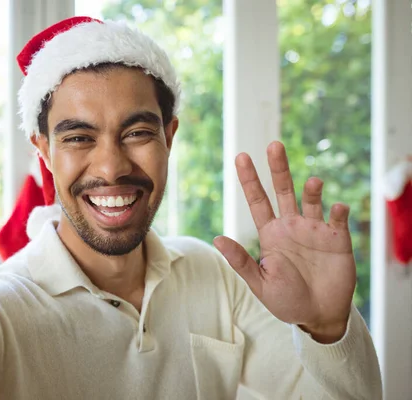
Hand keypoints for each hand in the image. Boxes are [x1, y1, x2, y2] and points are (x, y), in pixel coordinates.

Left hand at [213, 141, 355, 342]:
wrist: (319, 316)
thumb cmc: (286, 300)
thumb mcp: (260, 283)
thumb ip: (241, 261)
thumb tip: (217, 238)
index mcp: (271, 234)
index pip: (258, 200)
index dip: (250, 179)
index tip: (241, 156)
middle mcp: (292, 226)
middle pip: (283, 190)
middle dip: (278, 168)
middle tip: (273, 145)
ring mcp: (315, 230)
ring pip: (311, 200)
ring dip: (312, 189)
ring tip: (312, 183)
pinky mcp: (337, 239)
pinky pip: (337, 219)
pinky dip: (337, 211)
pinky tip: (336, 208)